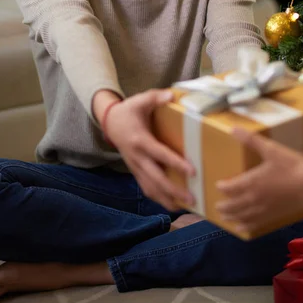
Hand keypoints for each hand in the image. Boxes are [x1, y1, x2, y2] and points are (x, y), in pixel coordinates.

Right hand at [101, 89, 194, 210]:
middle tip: (192, 197)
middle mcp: (137, 157)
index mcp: (140, 140)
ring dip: (167, 199)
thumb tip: (171, 96)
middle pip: (156, 178)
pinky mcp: (135, 171)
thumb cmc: (129, 111)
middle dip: (174, 190)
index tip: (192, 171)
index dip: (175, 163)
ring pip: (150, 188)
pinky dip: (159, 197)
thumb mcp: (140, 100)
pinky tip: (173, 203)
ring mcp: (135, 166)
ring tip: (186, 206)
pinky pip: (146, 188)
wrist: (109, 122)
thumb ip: (155, 97)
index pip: (160, 155)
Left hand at [215, 129, 302, 234]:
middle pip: (233, 205)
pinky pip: (255, 225)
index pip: (230, 187)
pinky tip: (242, 228)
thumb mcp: (271, 149)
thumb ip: (252, 140)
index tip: (218, 185)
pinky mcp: (273, 217)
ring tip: (224, 217)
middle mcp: (254, 199)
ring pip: (242, 216)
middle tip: (216, 206)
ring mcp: (263, 210)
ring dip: (231, 217)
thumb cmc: (291, 167)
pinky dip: (245, 226)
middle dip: (223, 205)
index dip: (222, 187)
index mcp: (251, 182)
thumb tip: (233, 129)